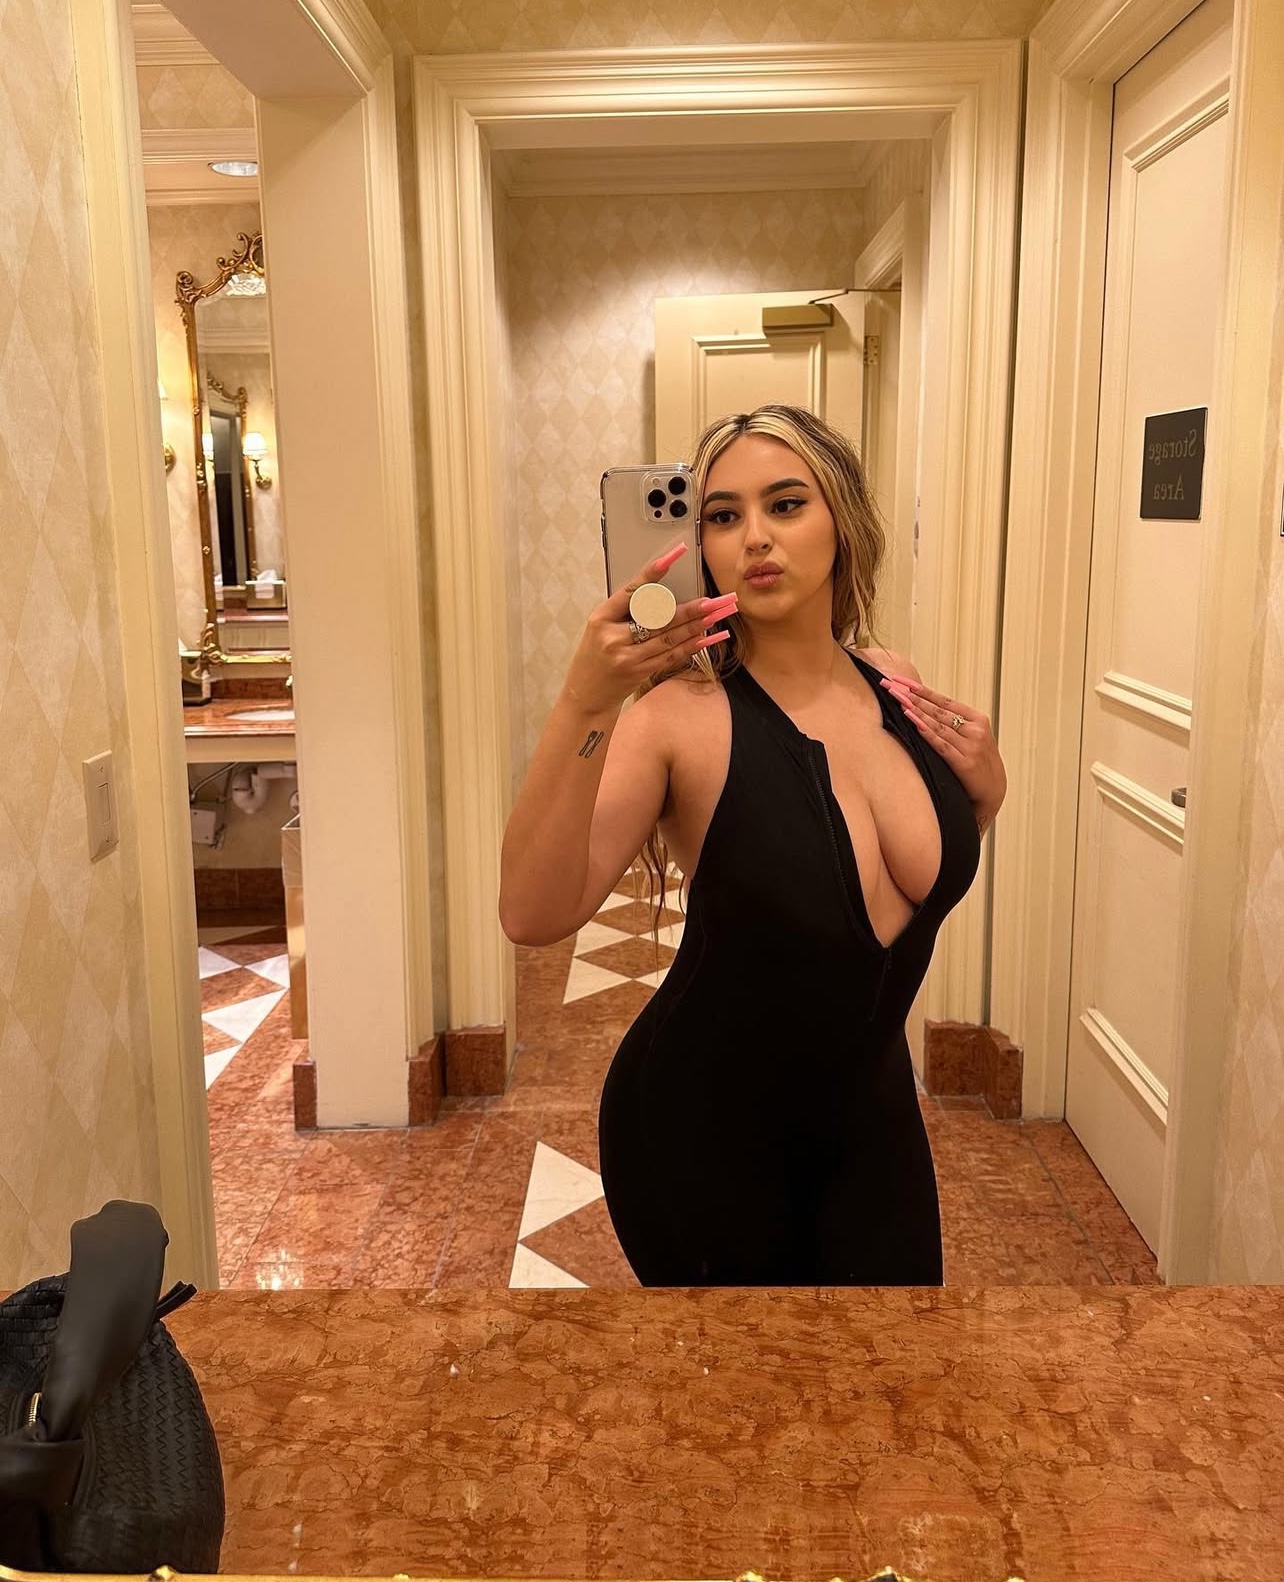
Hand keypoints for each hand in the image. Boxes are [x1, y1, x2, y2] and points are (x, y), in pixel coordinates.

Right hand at [561, 543, 737, 715]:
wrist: (585, 695)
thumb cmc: (594, 656)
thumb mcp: (600, 628)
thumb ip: (625, 612)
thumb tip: (662, 597)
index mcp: (601, 618)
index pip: (631, 592)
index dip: (652, 574)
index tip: (671, 558)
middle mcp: (614, 637)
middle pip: (658, 618)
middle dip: (689, 609)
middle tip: (712, 601)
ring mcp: (628, 657)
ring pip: (669, 637)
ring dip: (695, 626)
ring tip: (715, 615)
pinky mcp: (640, 672)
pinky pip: (671, 655)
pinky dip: (690, 645)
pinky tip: (706, 637)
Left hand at [879, 675, 1006, 826]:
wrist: (994, 790)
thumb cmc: (980, 761)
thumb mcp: (974, 736)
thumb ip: (956, 723)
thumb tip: (926, 707)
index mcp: (978, 719)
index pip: (945, 701)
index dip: (923, 690)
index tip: (904, 682)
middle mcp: (975, 730)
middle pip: (938, 710)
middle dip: (913, 698)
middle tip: (893, 687)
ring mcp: (970, 745)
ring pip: (937, 725)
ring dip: (915, 711)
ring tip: (898, 700)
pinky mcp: (964, 762)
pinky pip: (940, 744)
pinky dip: (926, 732)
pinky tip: (913, 722)